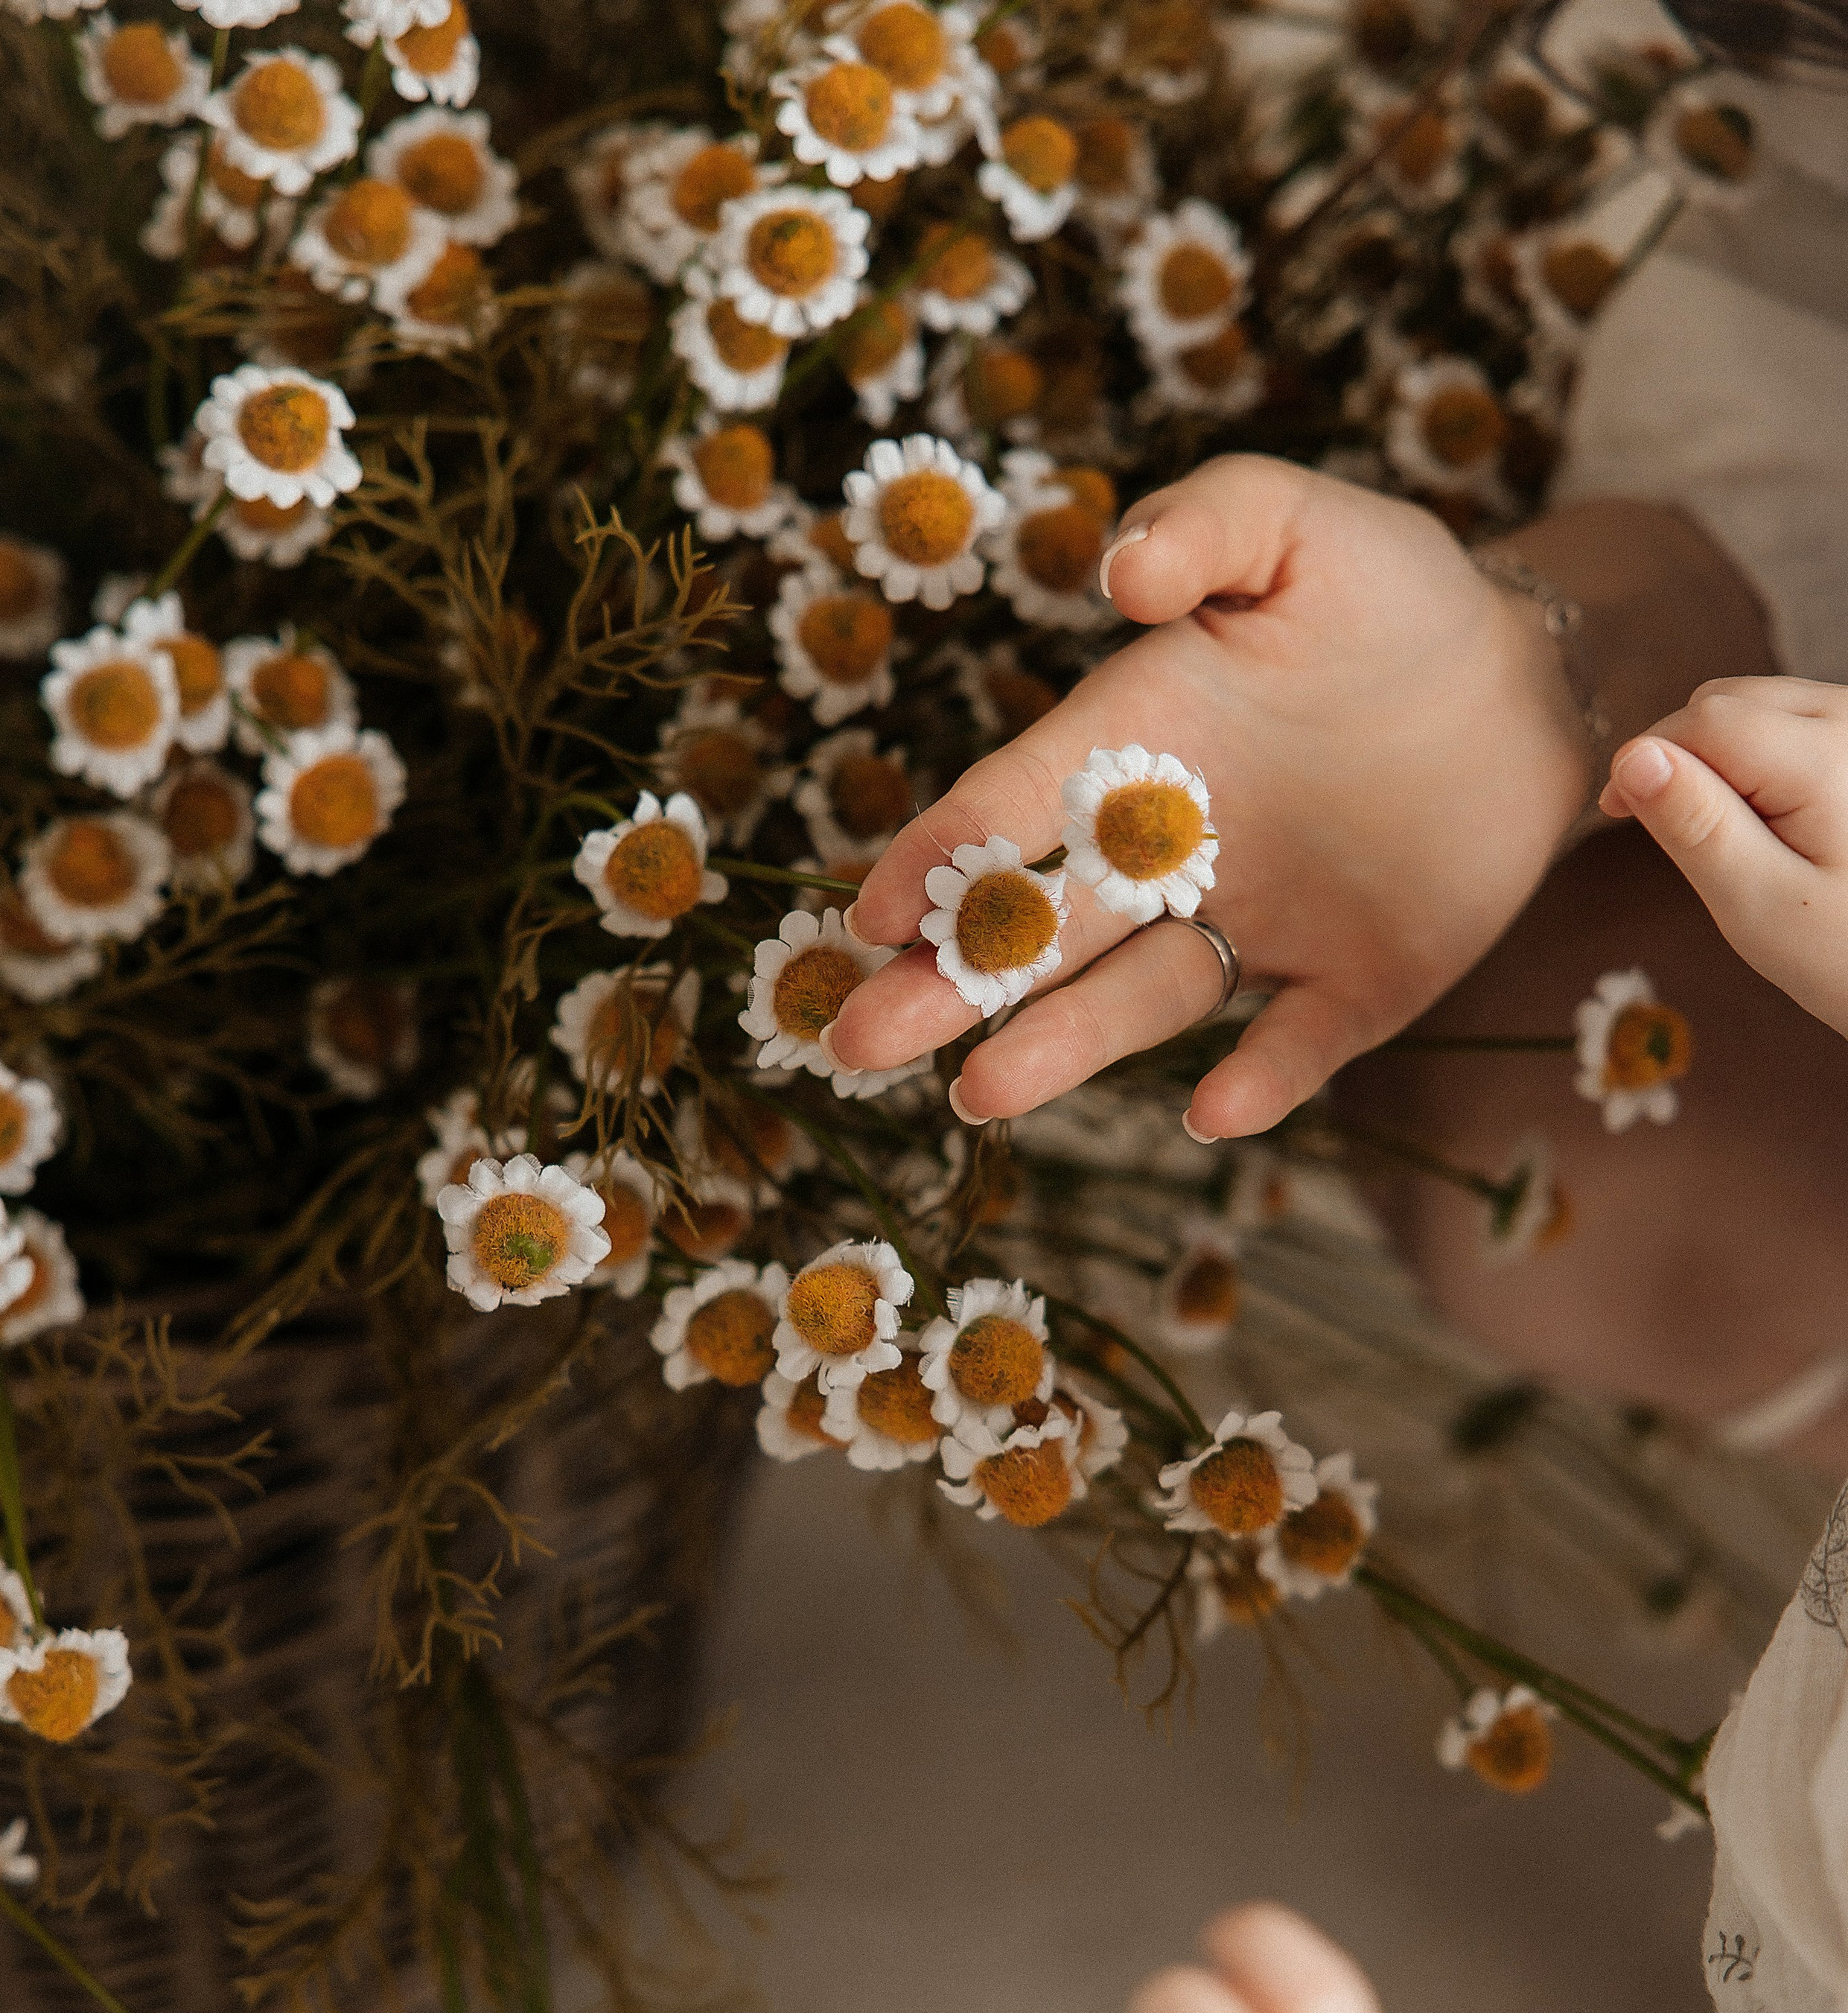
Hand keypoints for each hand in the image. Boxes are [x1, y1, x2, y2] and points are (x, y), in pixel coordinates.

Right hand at [827, 457, 1590, 1137]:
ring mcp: (1256, 932)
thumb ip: (1210, 525)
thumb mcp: (1302, 526)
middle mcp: (1172, 855)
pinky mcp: (1352, 990)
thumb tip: (1123, 575)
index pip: (1013, 806)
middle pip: (1043, 928)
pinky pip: (1293, 1043)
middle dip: (950, 985)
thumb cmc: (1392, 595)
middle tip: (860, 1041)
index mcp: (1133, 744)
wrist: (1531, 683)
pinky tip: (1213, 1108)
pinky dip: (1258, 1080)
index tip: (872, 912)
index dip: (941, 855)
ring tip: (985, 1091)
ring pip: (1141, 998)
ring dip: (1064, 1046)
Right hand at [1602, 678, 1847, 1043]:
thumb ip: (1696, 825)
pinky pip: (1793, 725)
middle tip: (1678, 842)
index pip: (1703, 720)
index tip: (1615, 816)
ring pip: (1758, 706)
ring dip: (1720, 759)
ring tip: (1731, 840)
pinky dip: (1759, 763)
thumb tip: (1633, 757)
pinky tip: (1769, 824)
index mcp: (1825, 758)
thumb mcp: (1758, 904)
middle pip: (1728, 702)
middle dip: (1684, 759)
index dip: (1645, 760)